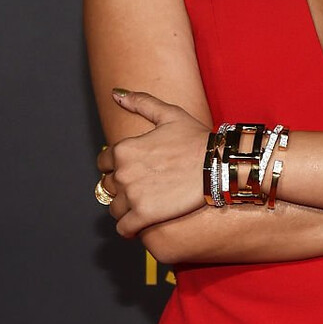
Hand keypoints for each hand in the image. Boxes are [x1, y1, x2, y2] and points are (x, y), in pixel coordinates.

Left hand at [98, 89, 209, 237]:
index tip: (131, 172)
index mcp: (124, 149)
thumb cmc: (197, 140)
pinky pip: (124, 228)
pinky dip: (128, 229)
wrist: (219, 164)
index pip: (103, 164)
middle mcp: (124, 172)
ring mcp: (133, 195)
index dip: (115, 168)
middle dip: (121, 189)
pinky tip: (138, 227)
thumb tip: (117, 94)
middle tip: (140, 190)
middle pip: (108, 187)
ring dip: (125, 210)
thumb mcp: (169, 115)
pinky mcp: (145, 215)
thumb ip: (140, 103)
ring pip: (115, 209)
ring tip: (141, 208)